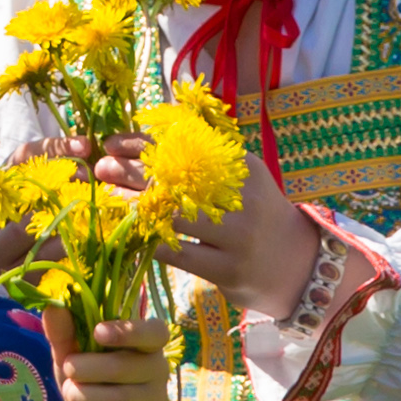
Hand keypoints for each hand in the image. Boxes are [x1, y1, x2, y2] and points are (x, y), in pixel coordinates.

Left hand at [40, 304, 182, 400]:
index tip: (97, 332)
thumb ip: (65, 331)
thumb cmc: (92, 375)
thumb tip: (52, 307)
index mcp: (147, 341)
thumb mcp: (76, 351)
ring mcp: (157, 400)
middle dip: (85, 369)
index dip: (128, 331)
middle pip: (123, 367)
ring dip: (83, 396)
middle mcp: (159, 368)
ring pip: (118, 399)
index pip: (153, 332)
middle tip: (67, 370)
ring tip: (70, 393)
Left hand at [85, 128, 315, 318]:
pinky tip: (129, 233)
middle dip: (132, 171)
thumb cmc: (259, 215)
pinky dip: (149, 241)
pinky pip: (177, 254)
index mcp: (243, 167)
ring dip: (135, 206)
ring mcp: (236, 237)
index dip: (142, 143)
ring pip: (174, 217)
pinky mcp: (227, 271)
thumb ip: (207, 153)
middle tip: (100, 167)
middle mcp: (243, 198)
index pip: (184, 146)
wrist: (299, 266)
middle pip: (177, 178)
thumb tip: (153, 129)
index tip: (111, 143)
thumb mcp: (244, 177)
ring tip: (109, 198)